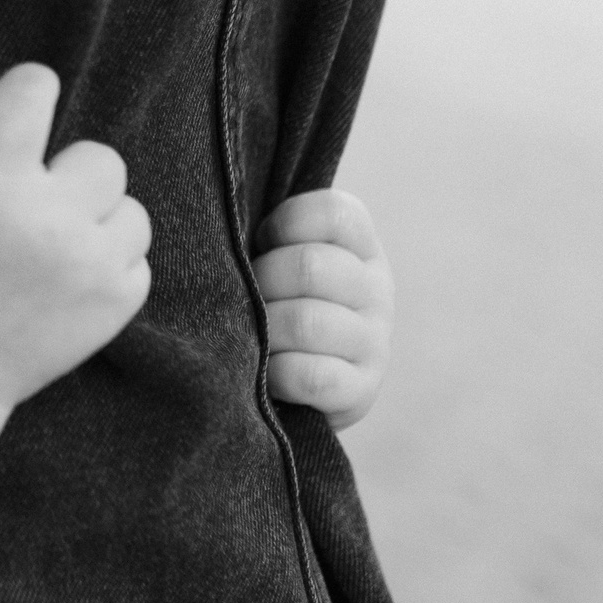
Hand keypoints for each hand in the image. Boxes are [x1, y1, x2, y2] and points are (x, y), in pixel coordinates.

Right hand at [0, 63, 152, 415]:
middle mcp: (48, 219)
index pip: (33, 89)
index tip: (24, 111)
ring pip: (130, 207)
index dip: (30, 91)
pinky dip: (112, 266)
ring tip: (59, 251)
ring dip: (100, 223)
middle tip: (39, 212)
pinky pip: (139, 256)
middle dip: (71, 179)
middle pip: (100, 156)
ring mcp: (91, 263)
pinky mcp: (119, 301)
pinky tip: (72, 284)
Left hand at [252, 188, 392, 430]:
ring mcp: (374, 340)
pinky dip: (277, 374)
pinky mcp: (362, 390)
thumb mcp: (281, 258)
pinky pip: (312, 377)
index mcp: (360, 246)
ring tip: (252, 335)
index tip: (261, 242)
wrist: (296, 383)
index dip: (284, 224)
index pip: (333, 212)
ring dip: (264, 330)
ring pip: (307, 322)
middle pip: (310, 267)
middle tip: (247, 295)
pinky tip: (267, 372)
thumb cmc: (276, 303)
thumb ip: (270, 234)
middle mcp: (377, 289)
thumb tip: (226, 216)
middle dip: (262, 281)